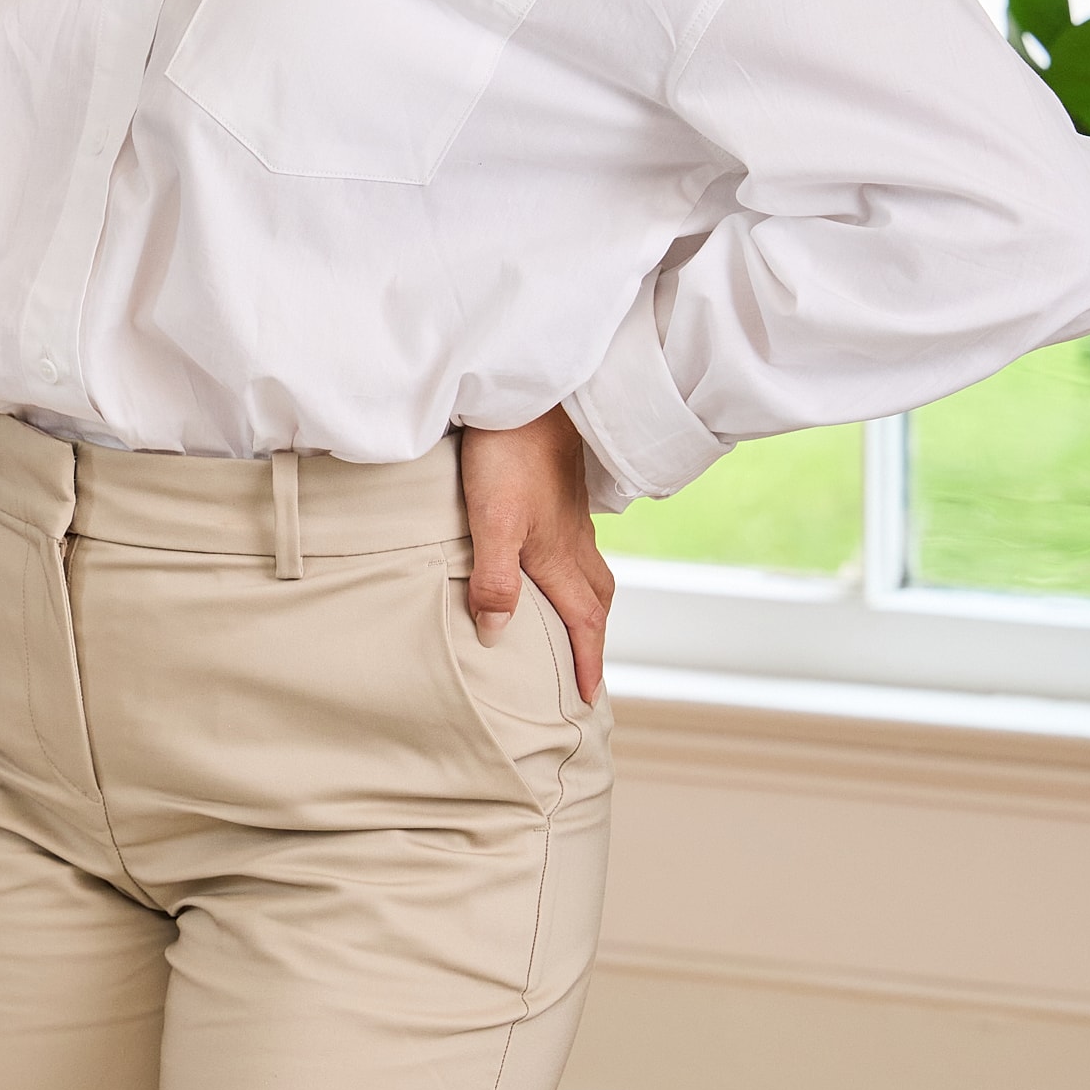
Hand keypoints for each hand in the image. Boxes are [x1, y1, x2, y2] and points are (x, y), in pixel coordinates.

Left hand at [460, 405, 614, 704]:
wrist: (528, 391)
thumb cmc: (508, 453)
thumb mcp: (493, 520)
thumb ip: (496, 579)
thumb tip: (499, 636)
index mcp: (559, 554)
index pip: (582, 621)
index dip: (587, 662)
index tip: (588, 699)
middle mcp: (572, 537)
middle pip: (596, 597)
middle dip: (594, 636)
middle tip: (587, 667)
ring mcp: (568, 511)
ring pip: (588, 567)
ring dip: (586, 600)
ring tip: (572, 619)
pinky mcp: (559, 487)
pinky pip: (576, 541)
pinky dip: (573, 564)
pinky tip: (555, 553)